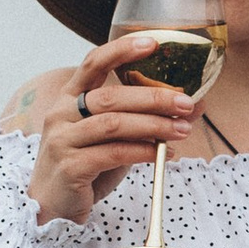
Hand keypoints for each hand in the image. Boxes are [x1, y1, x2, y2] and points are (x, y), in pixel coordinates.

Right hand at [27, 33, 201, 222]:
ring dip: (154, 125)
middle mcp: (62, 113)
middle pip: (111, 97)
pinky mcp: (70, 166)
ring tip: (182, 130)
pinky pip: (112, 153)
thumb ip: (145, 119)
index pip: (93, 63)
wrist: (54, 205)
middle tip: (186, 102)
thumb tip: (195, 104)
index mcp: (70, 98)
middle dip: (154, 97)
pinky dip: (142, 151)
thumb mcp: (116, 137)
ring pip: (114, 124)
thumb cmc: (87, 166)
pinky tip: (162, 154)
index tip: (153, 42)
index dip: (121, 50)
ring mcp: (62, 140)